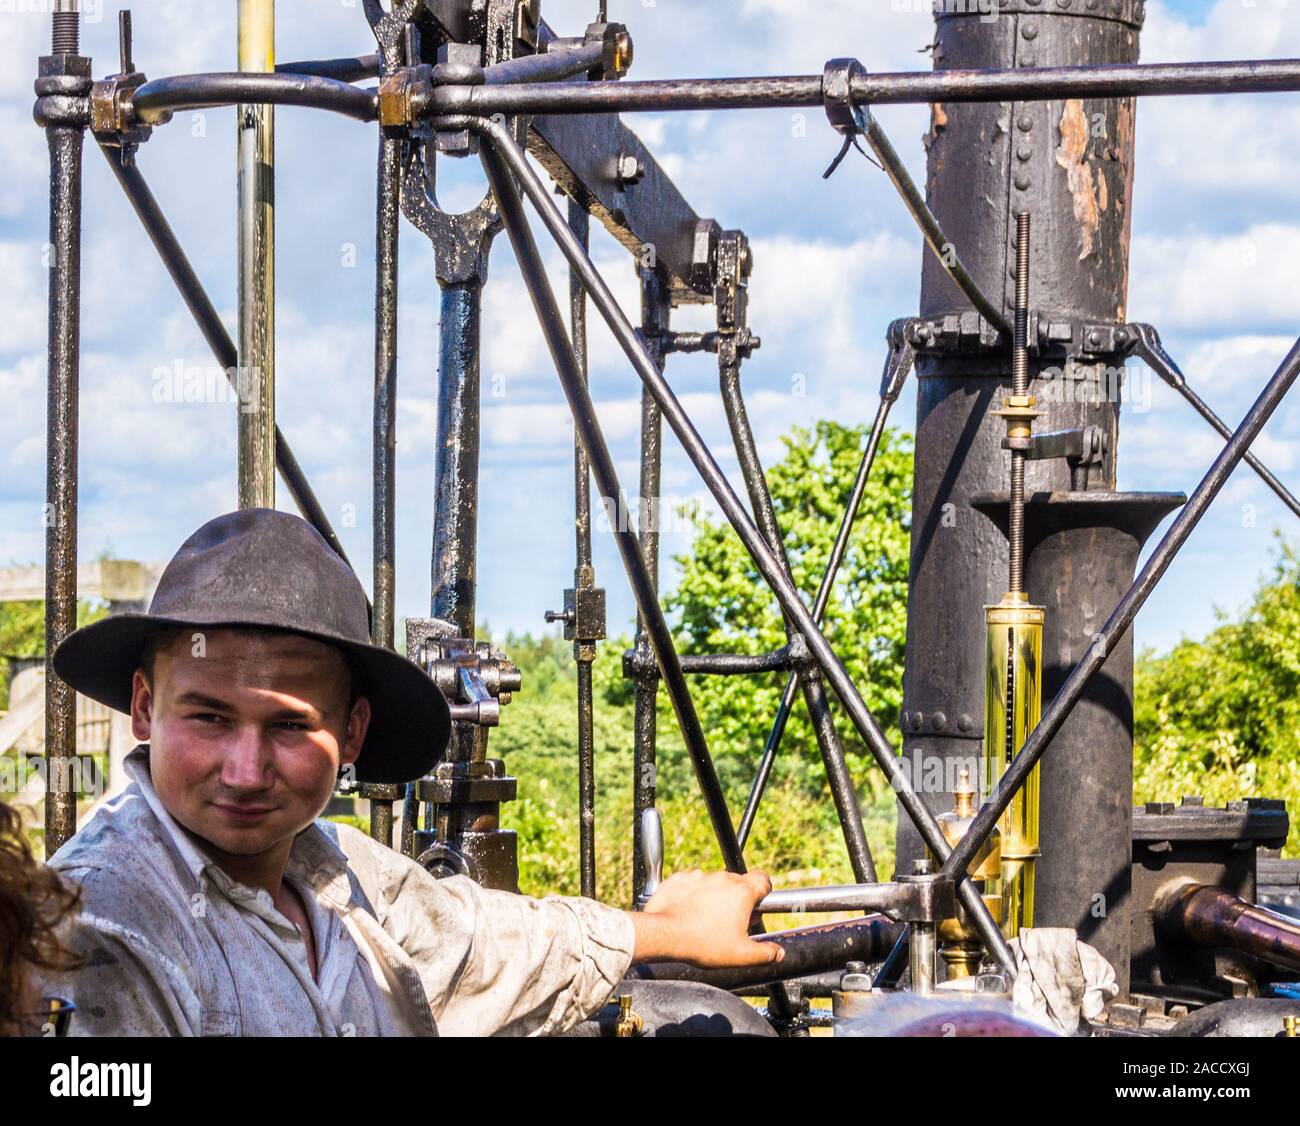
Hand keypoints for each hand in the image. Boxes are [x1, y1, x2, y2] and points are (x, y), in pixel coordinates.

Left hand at [627, 868, 784, 968]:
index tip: (758, 904)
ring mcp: (700, 876)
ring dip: (714, 896)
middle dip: (738, 899)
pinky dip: (693, 895)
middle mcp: (722, 879)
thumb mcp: (741, 955)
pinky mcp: (680, 879)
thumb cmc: (703, 943)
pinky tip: (689, 912)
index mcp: (742, 892)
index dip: (764, 890)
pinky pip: (693, 884)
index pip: (763, 879)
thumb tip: (777, 952)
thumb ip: (765, 953)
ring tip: (706, 920)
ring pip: (714, 883)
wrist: (664, 934)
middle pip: (738, 883)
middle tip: (732, 922)